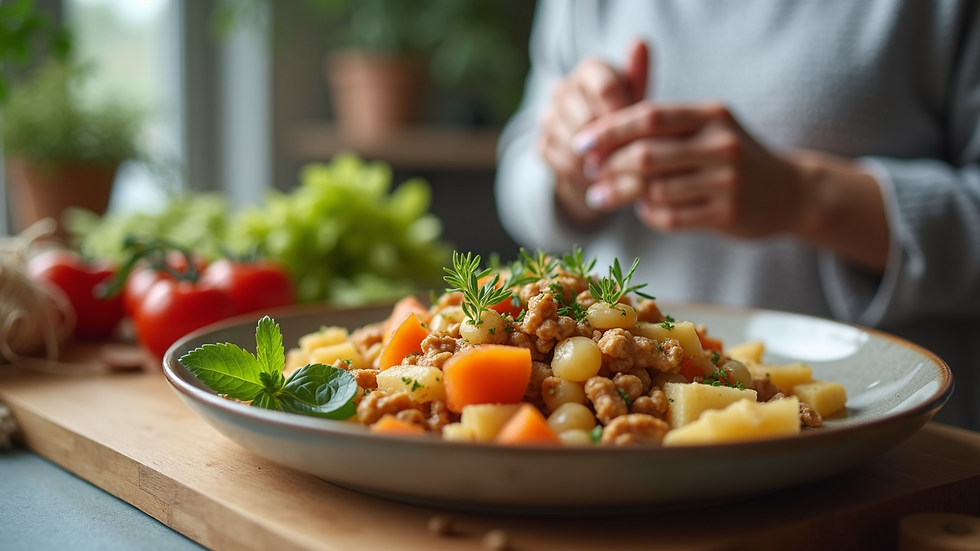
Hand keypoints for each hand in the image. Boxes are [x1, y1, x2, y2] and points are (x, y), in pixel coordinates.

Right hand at [538, 41, 648, 223]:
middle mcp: (563, 88)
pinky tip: (596, 179)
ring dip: (594, 161)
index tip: (636, 133)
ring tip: (613, 172)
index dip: (622, 113)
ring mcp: (548, 117)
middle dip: (608, 142)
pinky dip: (580, 173)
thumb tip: (639, 41)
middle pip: (586, 117)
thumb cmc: (626, 122)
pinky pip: (559, 160)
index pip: (605, 86)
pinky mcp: (540, 144)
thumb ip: (638, 76)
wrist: (600, 155)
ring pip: (571, 141)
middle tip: (625, 159)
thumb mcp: (639, 101)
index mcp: (591, 70)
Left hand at [574, 103, 889, 271]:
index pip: (649, 116)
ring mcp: (727, 180)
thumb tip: (598, 141)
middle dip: (608, 167)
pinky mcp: (727, 213)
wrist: (788, 191)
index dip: (609, 130)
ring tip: (605, 195)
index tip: (581, 144)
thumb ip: (661, 128)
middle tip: (589, 176)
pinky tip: (644, 210)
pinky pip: (671, 216)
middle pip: (646, 155)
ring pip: (655, 189)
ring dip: (622, 194)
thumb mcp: (706, 128)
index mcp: (711, 114)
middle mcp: (721, 144)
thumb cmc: (731, 157)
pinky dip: (649, 214)